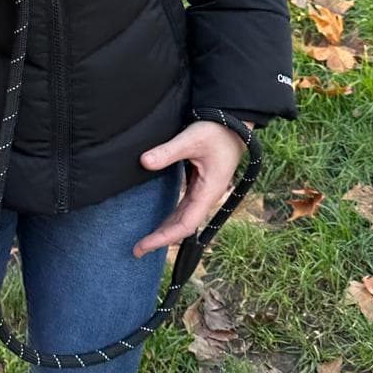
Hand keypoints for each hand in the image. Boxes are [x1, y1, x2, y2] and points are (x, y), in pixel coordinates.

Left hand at [132, 120, 244, 258]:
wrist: (235, 122)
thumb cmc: (216, 131)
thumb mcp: (191, 139)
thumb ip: (168, 151)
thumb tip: (144, 162)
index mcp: (208, 192)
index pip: (184, 225)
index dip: (164, 238)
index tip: (144, 246)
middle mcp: (207, 196)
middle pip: (183, 226)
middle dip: (161, 239)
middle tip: (136, 250)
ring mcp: (204, 191)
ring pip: (183, 218)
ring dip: (166, 230)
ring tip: (145, 240)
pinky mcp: (201, 184)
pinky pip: (184, 207)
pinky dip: (171, 217)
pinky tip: (160, 219)